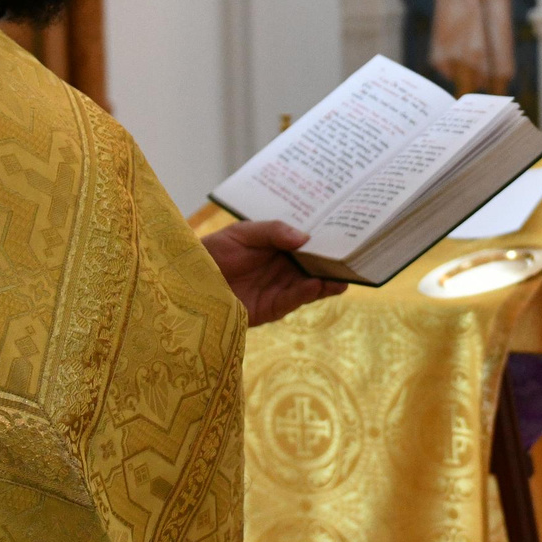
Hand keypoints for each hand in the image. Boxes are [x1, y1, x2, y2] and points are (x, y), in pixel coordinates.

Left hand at [203, 220, 347, 326]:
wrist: (186, 282)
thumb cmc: (213, 252)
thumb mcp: (243, 233)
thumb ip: (273, 232)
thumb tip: (305, 237)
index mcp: (280, 248)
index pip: (309, 244)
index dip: (327, 240)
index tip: (348, 233)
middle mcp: (284, 269)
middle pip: (315, 266)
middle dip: (334, 263)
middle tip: (355, 258)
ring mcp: (280, 289)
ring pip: (311, 286)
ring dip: (327, 281)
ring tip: (342, 276)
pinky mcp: (271, 308)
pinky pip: (293, 300)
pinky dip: (306, 293)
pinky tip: (315, 285)